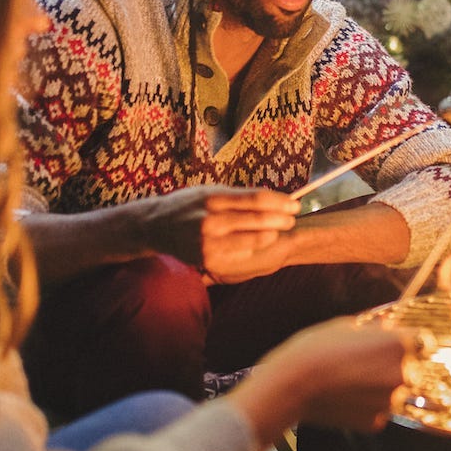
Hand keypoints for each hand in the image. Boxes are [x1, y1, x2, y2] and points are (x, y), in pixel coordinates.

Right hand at [133, 186, 297, 279]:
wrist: (156, 226)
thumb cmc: (189, 205)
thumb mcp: (210, 192)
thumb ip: (238, 197)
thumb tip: (273, 199)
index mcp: (213, 198)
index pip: (256, 199)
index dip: (280, 202)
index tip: (295, 203)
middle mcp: (211, 220)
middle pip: (258, 219)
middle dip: (281, 219)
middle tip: (293, 217)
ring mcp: (209, 241)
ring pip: (253, 239)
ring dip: (272, 234)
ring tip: (280, 229)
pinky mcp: (207, 259)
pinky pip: (240, 254)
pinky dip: (255, 247)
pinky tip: (263, 241)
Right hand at [238, 317, 413, 437]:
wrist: (292, 384)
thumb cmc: (316, 349)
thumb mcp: (347, 325)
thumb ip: (375, 327)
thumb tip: (387, 326)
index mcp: (399, 343)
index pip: (425, 342)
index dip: (411, 343)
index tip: (402, 345)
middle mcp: (402, 373)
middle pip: (412, 368)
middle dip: (395, 365)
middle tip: (366, 363)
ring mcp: (390, 401)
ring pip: (395, 391)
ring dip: (380, 386)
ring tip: (351, 380)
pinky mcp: (376, 422)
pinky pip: (380, 411)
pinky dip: (368, 405)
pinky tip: (346, 396)